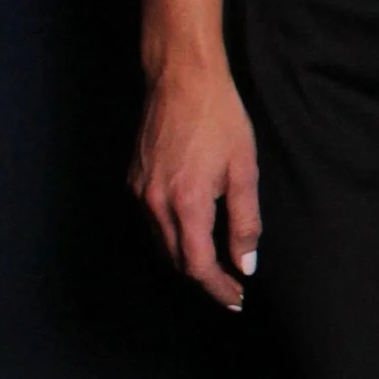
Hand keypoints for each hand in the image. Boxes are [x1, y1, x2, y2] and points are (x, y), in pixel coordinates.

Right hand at [130, 55, 260, 310]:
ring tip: (216, 266)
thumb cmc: (219, 118)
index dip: (218, 288)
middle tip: (232, 287)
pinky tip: (192, 232)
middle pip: (177, 260)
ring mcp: (139, 191)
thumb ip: (245, 222)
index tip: (236, 300)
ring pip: (162, 243)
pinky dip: (172, 236)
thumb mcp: (244, 171)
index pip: (198, 265)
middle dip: (205, 278)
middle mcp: (155, 202)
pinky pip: (151, 222)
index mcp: (187, 202)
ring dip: (187, 259)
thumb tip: (245, 264)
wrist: (181, 78)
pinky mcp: (133, 179)